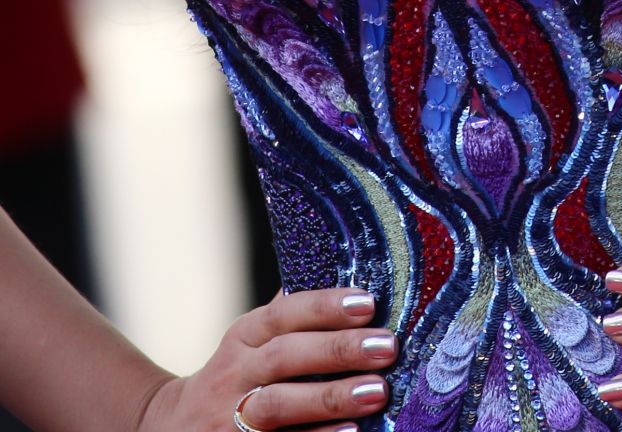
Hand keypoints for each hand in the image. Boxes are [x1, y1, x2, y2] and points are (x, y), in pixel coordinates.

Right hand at [135, 287, 397, 431]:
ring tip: (378, 391)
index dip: (324, 307)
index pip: (283, 314)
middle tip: (387, 346)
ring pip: (280, 405)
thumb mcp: (252, 340)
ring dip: (330, 399)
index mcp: (243, 336)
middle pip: (285, 357)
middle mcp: (234, 374)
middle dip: (337, 350)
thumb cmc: (237, 376)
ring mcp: (230, 417)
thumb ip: (290, 314)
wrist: (173, 430)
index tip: (368, 302)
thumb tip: (343, 267)